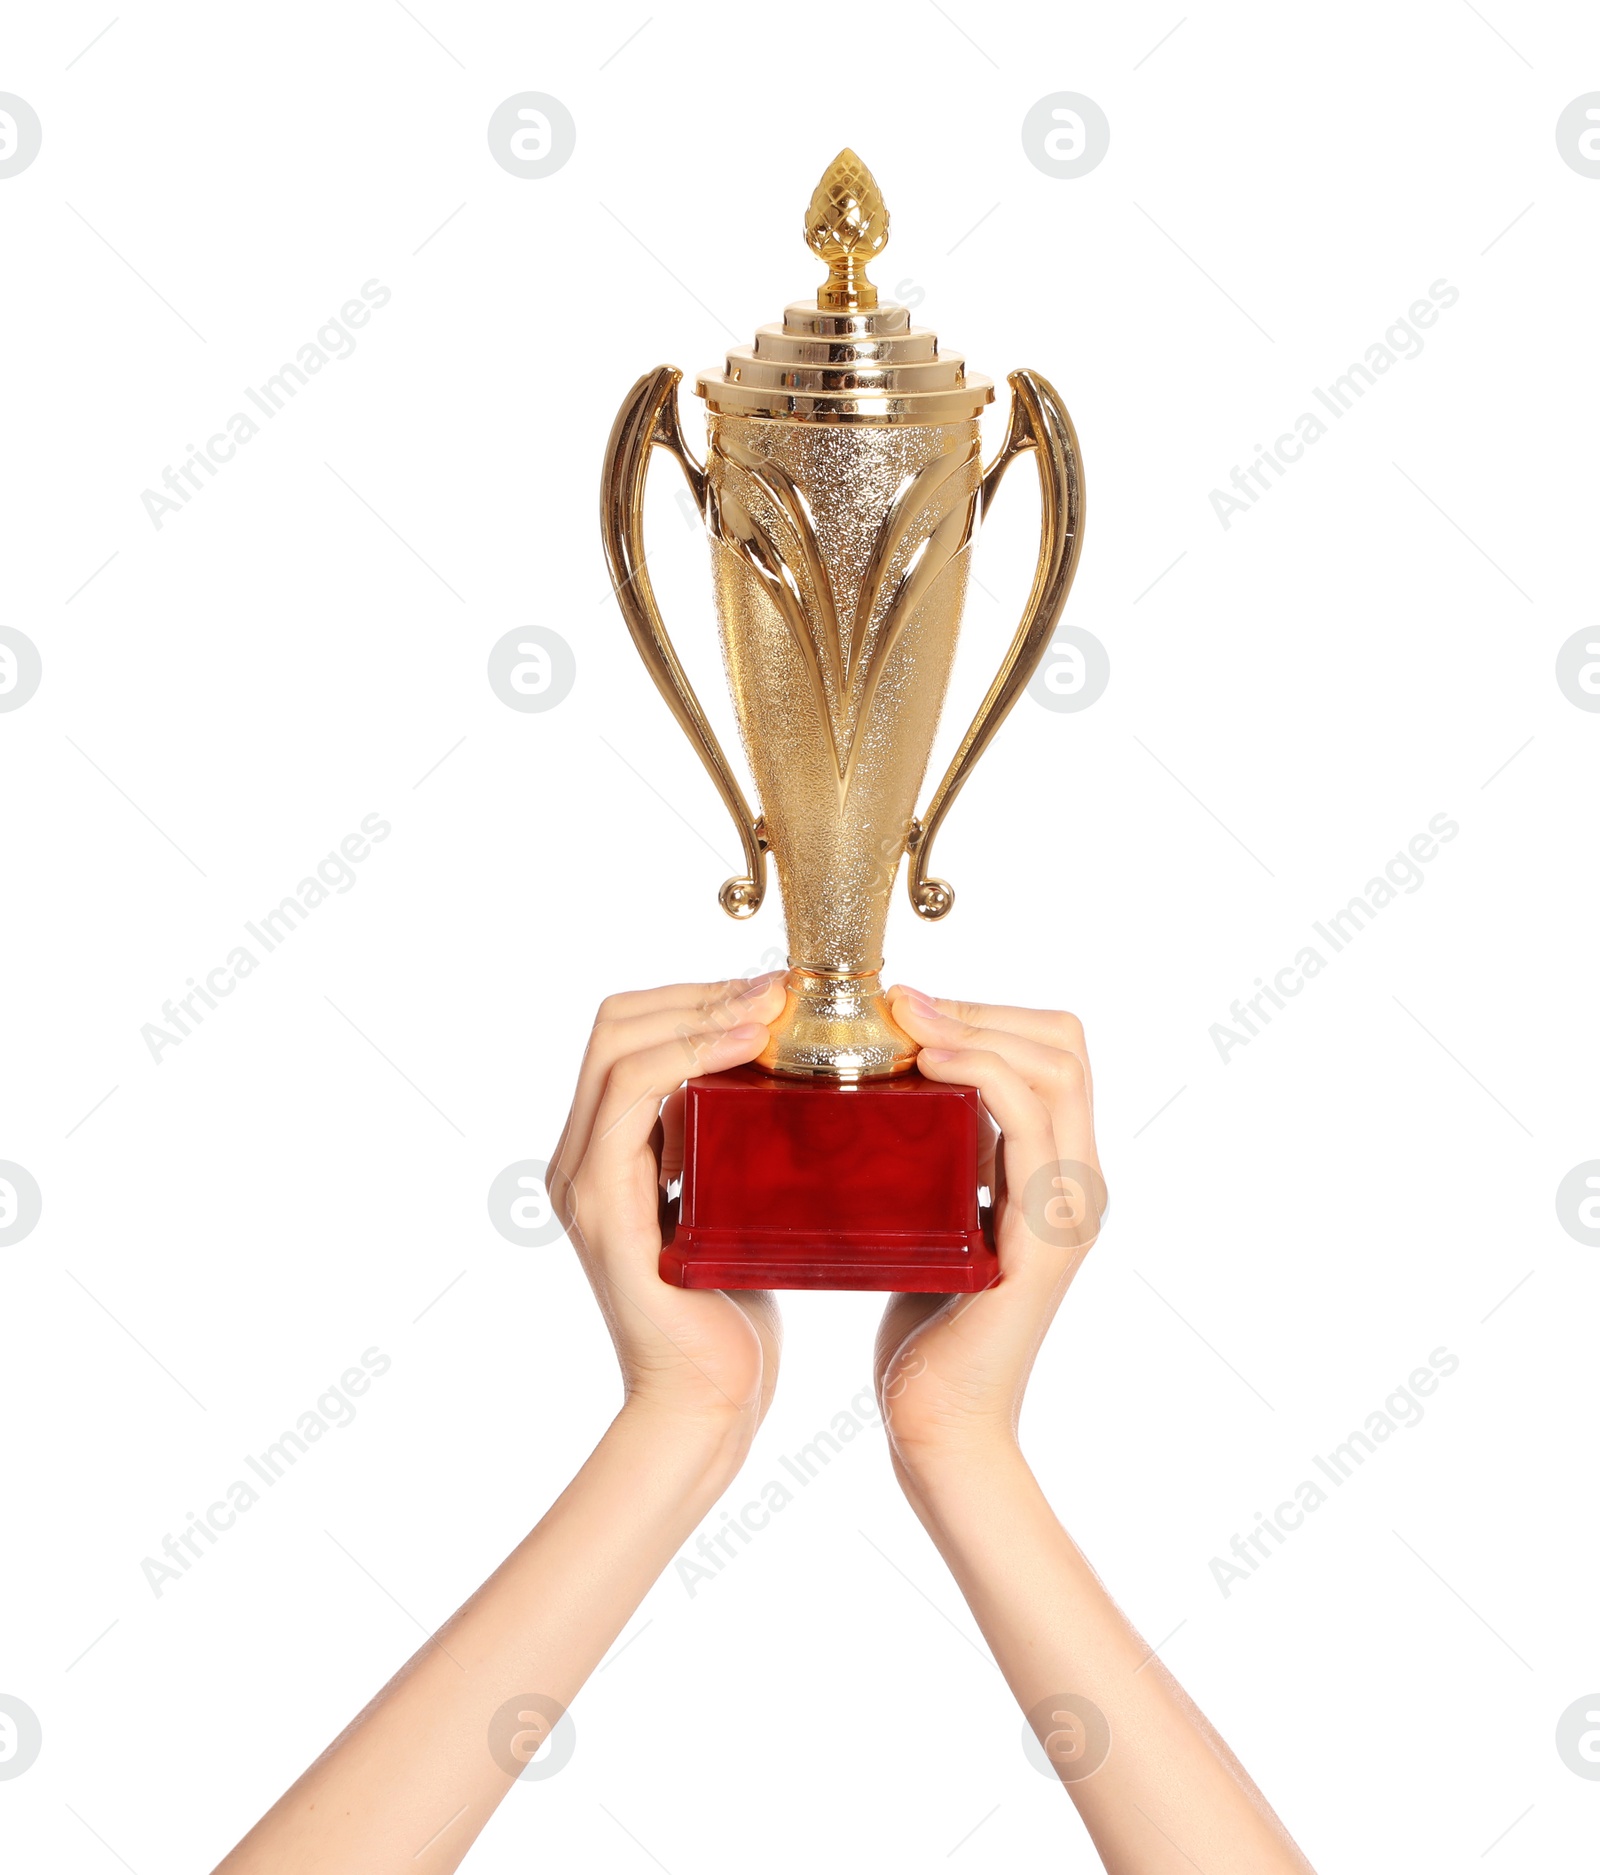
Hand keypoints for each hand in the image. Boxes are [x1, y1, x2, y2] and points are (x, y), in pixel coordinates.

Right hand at [550, 974, 787, 1434]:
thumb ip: (728, 1148)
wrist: (709, 1404)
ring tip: (771, 1007)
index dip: (695, 995)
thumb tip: (781, 1082)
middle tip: (779, 990)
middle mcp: (578, 1159)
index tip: (771, 991)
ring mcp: (582, 1182)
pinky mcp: (602, 1208)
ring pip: (617, 1048)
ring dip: (699, 1012)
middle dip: (699, 991)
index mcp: (604, 1153)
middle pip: (614, 1024)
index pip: (629, 1033)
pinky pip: (630, 1099)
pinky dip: (687, 1057)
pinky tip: (746, 1049)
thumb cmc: (733, 1316)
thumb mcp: (731, 1206)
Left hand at [873, 990, 1104, 1473]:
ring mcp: (1068, 1209)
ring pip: (1055, 1069)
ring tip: (907, 1016)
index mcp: (1056, 1174)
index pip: (1052, 1053)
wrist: (940, 1429)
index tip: (913, 1009)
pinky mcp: (1044, 1237)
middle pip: (1065, 1045)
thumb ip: (943, 1165)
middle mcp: (1077, 1183)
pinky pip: (1030, 1127)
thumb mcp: (937, 1222)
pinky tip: (929, 1066)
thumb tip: (897, 1097)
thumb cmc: (926, 1332)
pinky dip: (983, 1076)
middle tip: (904, 1001)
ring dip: (977, 1026)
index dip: (988, 1014)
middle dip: (982, 1006)